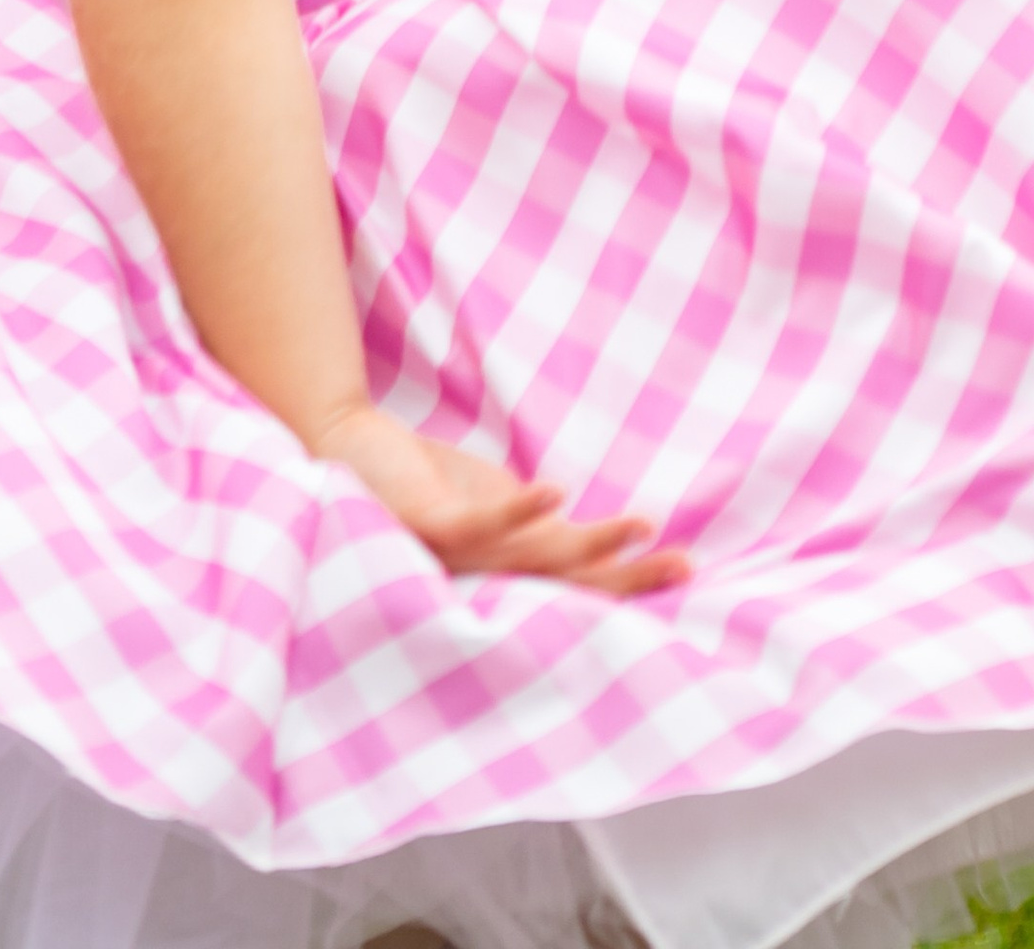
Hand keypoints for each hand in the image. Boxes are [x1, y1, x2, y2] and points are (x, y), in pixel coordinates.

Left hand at [312, 402, 689, 597]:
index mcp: (508, 567)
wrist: (344, 453)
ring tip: (643, 529)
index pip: (581, 580)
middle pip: (570, 580)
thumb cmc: (422, 484)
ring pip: (535, 556)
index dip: (632, 576)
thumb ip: (532, 522)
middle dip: (630, 576)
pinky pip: (479, 525)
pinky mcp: (428, 524)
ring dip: (591, 546)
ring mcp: (458, 555)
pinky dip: (519, 511)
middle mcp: (487, 573)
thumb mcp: (491, 501)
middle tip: (687, 569)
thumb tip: (581, 523)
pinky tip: (556, 494)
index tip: (690, 570)